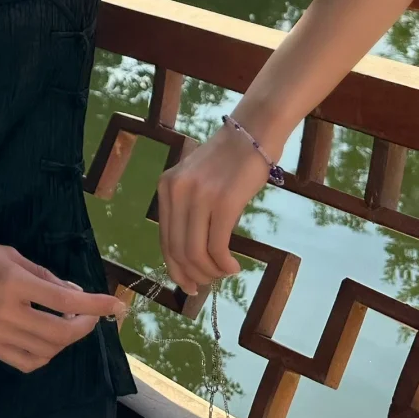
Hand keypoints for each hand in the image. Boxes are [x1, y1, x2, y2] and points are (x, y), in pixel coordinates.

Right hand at [0, 235, 128, 373]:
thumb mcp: (10, 254)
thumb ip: (44, 276)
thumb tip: (74, 294)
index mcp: (13, 284)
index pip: (65, 301)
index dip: (94, 305)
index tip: (115, 305)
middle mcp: (7, 313)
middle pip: (60, 333)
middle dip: (84, 326)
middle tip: (90, 315)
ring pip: (46, 351)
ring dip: (65, 340)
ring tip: (66, 323)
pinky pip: (27, 362)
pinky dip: (45, 354)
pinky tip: (47, 339)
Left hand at [157, 122, 271, 295]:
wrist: (253, 131)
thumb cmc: (229, 159)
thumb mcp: (197, 180)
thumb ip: (188, 210)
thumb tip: (191, 256)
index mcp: (166, 186)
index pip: (164, 240)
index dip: (175, 268)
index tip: (188, 285)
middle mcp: (176, 191)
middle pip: (178, 250)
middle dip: (194, 275)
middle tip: (210, 283)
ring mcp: (199, 196)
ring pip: (196, 252)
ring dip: (211, 271)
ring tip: (226, 272)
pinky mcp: (224, 202)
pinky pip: (217, 246)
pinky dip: (224, 264)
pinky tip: (234, 266)